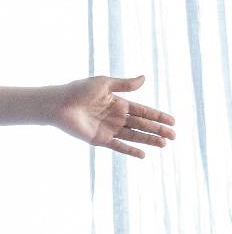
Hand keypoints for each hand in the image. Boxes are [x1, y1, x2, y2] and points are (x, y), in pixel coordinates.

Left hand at [50, 74, 176, 158]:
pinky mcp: (99, 139)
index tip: (173, 121)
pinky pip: (118, 146)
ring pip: (134, 136)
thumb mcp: (104, 84)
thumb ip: (124, 84)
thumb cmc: (77, 90)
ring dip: (149, 140)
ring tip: (164, 144)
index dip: (157, 116)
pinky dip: (130, 150)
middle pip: (142, 125)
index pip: (143, 111)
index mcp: (118, 103)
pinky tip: (143, 155)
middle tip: (174, 135)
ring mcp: (108, 129)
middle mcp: (115, 117)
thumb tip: (145, 78)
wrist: (58, 104)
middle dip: (158, 130)